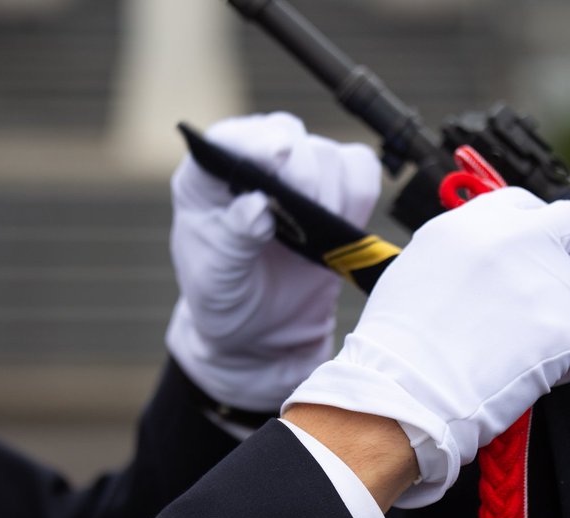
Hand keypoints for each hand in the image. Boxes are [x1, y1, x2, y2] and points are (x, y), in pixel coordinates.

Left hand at [166, 112, 380, 411]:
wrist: (260, 331)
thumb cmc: (225, 299)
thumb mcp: (215, 279)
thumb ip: (232, 241)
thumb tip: (257, 206)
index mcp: (208, 178)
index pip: (231, 140)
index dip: (256, 142)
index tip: (276, 159)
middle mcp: (254, 164)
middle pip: (289, 135)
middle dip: (303, 173)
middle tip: (305, 214)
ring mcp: (298, 174)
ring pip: (329, 154)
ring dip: (332, 194)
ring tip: (317, 237)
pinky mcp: (336, 192)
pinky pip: (361, 172)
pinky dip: (359, 196)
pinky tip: (341, 229)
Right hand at [283, 187, 569, 506]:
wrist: (403, 392)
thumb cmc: (397, 345)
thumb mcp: (420, 266)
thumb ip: (466, 250)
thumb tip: (492, 258)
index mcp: (477, 222)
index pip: (526, 206)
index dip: (530, 237)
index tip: (523, 265)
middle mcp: (519, 239)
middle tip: (549, 297)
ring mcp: (550, 282)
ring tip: (537, 346)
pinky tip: (550, 373)